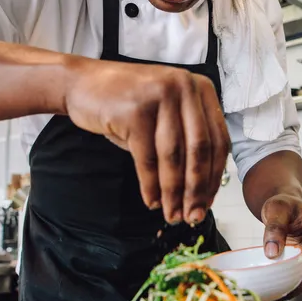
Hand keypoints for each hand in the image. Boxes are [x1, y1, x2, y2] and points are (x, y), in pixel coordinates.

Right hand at [64, 58, 230, 224]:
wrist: (83, 83)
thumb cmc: (128, 104)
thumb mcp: (167, 114)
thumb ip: (188, 140)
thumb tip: (202, 193)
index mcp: (202, 88)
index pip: (218, 139)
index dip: (214, 176)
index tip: (208, 203)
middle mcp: (185, 87)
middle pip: (199, 149)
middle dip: (196, 189)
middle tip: (192, 217)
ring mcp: (160, 96)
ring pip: (173, 157)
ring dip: (173, 193)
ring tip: (172, 215)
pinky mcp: (135, 110)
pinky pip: (147, 158)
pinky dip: (150, 185)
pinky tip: (152, 202)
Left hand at [261, 195, 301, 297]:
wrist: (281, 207)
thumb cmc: (283, 204)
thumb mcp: (277, 208)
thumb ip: (275, 227)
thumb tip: (272, 253)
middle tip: (282, 285)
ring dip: (294, 286)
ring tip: (276, 292)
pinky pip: (298, 277)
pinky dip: (288, 284)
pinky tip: (275, 290)